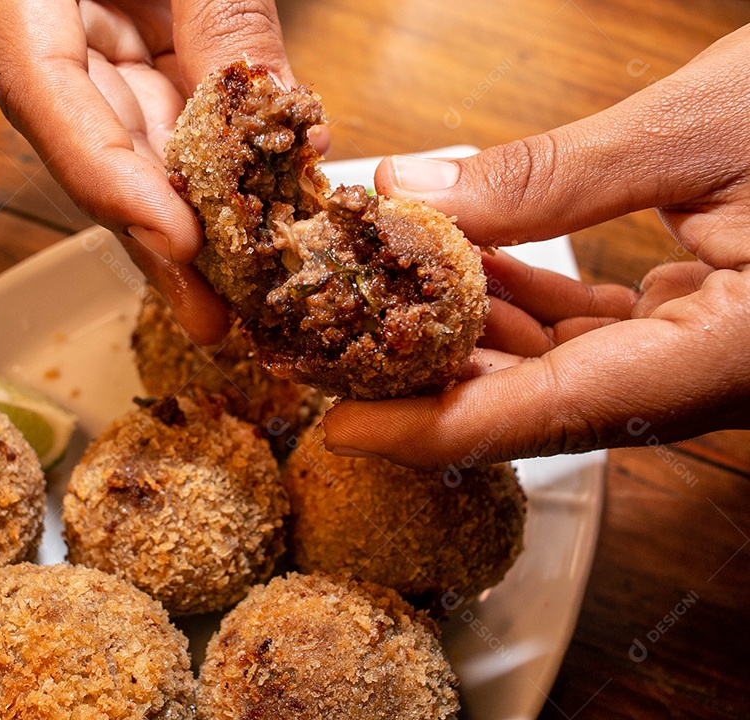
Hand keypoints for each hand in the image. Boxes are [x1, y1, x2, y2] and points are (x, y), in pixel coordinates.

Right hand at [0, 0, 319, 343]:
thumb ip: (220, 10)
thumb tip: (277, 108)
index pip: (42, 97)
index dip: (110, 179)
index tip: (177, 242)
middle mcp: (50, 30)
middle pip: (95, 145)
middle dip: (160, 235)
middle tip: (212, 312)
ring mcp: (97, 38)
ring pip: (143, 138)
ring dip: (197, 210)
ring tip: (243, 283)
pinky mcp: (141, 37)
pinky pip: (179, 103)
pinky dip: (224, 152)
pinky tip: (263, 198)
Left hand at [323, 25, 749, 468]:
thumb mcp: (700, 128)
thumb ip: (550, 175)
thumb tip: (413, 194)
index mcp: (724, 356)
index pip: (547, 416)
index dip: (435, 430)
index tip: (344, 429)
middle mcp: (712, 376)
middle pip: (539, 404)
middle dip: (432, 377)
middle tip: (339, 344)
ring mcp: (707, 353)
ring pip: (559, 370)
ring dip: (470, 331)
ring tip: (387, 287)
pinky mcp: (702, 322)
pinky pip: (591, 331)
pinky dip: (522, 298)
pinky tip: (469, 255)